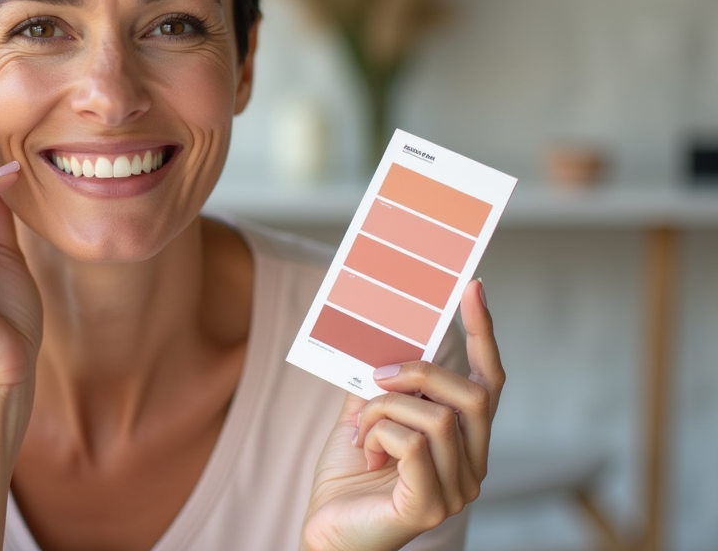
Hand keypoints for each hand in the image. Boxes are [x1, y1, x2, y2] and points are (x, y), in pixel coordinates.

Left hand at [301, 280, 502, 550]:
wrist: (326, 528)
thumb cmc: (349, 476)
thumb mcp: (365, 415)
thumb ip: (380, 382)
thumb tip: (381, 336)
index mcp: (463, 442)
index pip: (489, 384)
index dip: (484, 335)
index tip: (473, 289)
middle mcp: (472, 466)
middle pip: (474, 396)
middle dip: (422, 373)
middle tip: (379, 375)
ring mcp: (458, 490)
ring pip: (436, 418)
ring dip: (385, 410)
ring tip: (362, 430)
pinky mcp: (433, 505)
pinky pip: (414, 444)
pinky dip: (381, 436)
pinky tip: (367, 452)